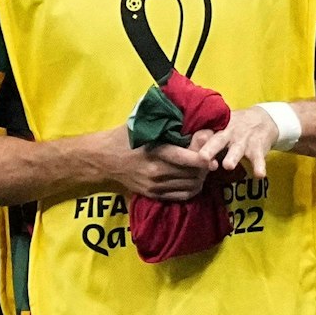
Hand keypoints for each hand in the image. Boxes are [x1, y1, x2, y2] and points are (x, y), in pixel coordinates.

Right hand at [96, 126, 212, 201]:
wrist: (103, 159)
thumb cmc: (125, 137)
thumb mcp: (144, 124)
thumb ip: (169, 122)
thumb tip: (194, 118)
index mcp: (156, 152)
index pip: (189, 159)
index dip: (205, 157)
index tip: (212, 151)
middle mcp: (156, 172)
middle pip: (193, 173)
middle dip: (206, 166)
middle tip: (211, 156)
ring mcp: (155, 185)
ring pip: (190, 186)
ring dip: (201, 177)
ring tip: (204, 167)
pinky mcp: (153, 194)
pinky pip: (182, 196)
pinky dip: (193, 188)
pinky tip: (194, 179)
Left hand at [191, 106, 281, 179]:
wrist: (264, 119)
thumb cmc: (235, 127)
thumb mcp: (221, 127)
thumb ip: (205, 136)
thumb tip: (180, 149)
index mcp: (217, 129)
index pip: (205, 135)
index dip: (197, 144)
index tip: (189, 153)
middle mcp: (230, 134)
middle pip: (218, 140)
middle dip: (210, 149)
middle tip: (202, 157)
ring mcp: (244, 141)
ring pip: (237, 150)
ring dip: (232, 157)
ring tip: (228, 166)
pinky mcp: (258, 148)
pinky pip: (259, 158)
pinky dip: (260, 166)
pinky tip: (259, 175)